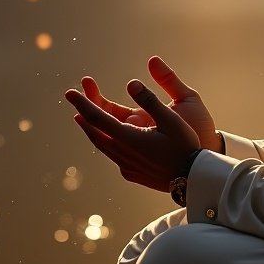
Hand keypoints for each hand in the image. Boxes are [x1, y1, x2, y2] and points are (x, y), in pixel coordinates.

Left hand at [65, 58, 205, 191]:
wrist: (193, 180)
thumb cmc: (186, 146)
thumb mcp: (171, 119)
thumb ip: (150, 100)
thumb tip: (131, 83)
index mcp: (129, 139)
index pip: (98, 118)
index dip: (83, 103)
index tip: (70, 92)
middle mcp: (123, 154)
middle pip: (95, 132)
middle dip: (83, 113)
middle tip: (73, 98)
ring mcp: (126, 166)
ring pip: (101, 145)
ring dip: (91, 129)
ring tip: (81, 118)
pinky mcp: (131, 174)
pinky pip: (111, 154)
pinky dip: (103, 141)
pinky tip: (106, 138)